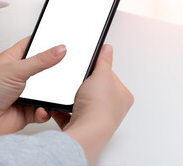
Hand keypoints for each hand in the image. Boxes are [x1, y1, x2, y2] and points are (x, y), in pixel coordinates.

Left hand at [0, 36, 66, 139]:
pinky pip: (44, 110)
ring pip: (48, 92)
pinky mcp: (28, 112)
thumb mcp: (15, 69)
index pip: (35, 45)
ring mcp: (25, 94)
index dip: (48, 42)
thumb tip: (60, 49)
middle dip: (55, 72)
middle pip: (45, 70)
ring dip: (51, 94)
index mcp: (15, 59)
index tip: (63, 41)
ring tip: (53, 93)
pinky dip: (45, 111)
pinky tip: (40, 109)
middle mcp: (21, 76)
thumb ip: (40, 60)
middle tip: (66, 70)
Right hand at [52, 45, 133, 165]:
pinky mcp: (80, 125)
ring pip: (81, 101)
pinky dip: (62, 110)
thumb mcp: (102, 74)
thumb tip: (107, 49)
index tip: (90, 66)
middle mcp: (112, 109)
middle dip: (84, 84)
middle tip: (79, 80)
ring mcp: (95, 118)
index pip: (110, 75)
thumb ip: (104, 60)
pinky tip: (60, 105)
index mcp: (122, 96)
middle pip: (94, 88)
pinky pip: (68, 114)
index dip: (98, 68)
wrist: (86, 132)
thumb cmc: (99, 108)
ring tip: (71, 93)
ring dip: (73, 96)